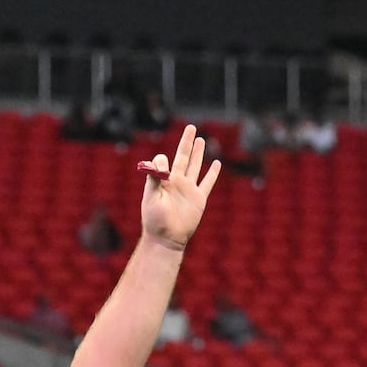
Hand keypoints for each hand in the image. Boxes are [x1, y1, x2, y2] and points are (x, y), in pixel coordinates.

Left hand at [139, 124, 221, 251]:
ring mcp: (189, 189)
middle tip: (190, 127)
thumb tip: (158, 162)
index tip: (162, 168)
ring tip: (200, 139)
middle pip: (183, 157)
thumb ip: (153, 179)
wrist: (166, 239)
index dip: (162, 160)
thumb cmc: (155, 221)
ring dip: (198, 153)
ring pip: (195, 166)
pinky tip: (216, 163)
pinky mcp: (199, 199)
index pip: (163, 162)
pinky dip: (212, 173)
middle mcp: (176, 182)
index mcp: (163, 181)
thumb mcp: (150, 198)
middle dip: (186, 142)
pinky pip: (207, 183)